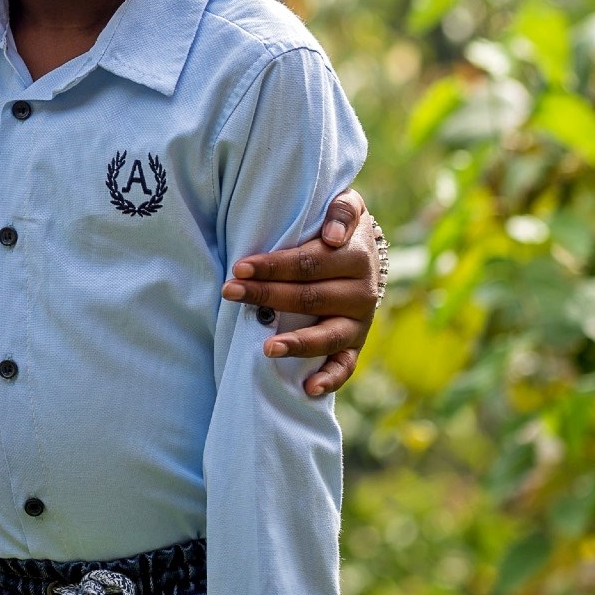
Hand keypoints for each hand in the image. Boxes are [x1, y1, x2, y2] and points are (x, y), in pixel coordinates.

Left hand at [221, 188, 382, 396]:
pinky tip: (308, 388)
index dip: (273, 266)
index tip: (239, 267)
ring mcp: (360, 322)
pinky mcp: (356, 344)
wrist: (365, 252)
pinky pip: (346, 366)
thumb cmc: (339, 227)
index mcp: (356, 257)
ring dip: (297, 343)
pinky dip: (330, 379)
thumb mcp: (346, 205)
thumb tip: (332, 235)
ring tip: (267, 348)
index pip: (308, 263)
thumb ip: (342, 210)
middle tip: (230, 292)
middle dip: (266, 296)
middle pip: (309, 298)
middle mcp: (362, 293)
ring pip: (328, 336)